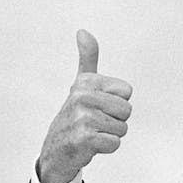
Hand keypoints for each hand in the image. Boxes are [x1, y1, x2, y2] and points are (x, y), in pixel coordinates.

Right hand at [37, 30, 133, 182]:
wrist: (56, 150)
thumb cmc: (74, 116)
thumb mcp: (80, 85)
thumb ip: (87, 58)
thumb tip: (83, 31)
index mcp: (86, 82)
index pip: (127, 92)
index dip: (117, 103)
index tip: (99, 107)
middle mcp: (82, 96)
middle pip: (127, 110)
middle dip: (115, 121)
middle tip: (95, 123)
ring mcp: (82, 118)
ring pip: (122, 128)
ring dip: (110, 135)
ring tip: (92, 133)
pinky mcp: (85, 138)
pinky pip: (115, 143)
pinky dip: (106, 148)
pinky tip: (90, 145)